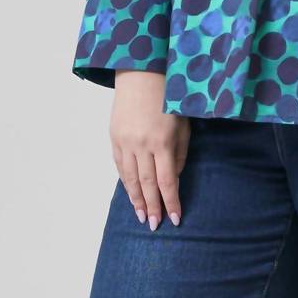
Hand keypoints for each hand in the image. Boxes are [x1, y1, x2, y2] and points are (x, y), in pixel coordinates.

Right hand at [110, 71, 189, 229]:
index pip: (167, 182)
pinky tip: (130, 193)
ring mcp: (124, 141)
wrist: (141, 72)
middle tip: (154, 225)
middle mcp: (141, 145)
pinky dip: (125, 182)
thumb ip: (180, 154)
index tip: (174, 219)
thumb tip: (173, 178)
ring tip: (141, 216)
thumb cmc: (169, 97)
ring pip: (129, 178)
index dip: (170, 202)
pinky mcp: (114, 136)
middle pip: (146, 184)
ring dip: (136, 199)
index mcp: (162, 142)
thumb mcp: (183, 125)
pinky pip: (119, 165)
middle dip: (152, 207)